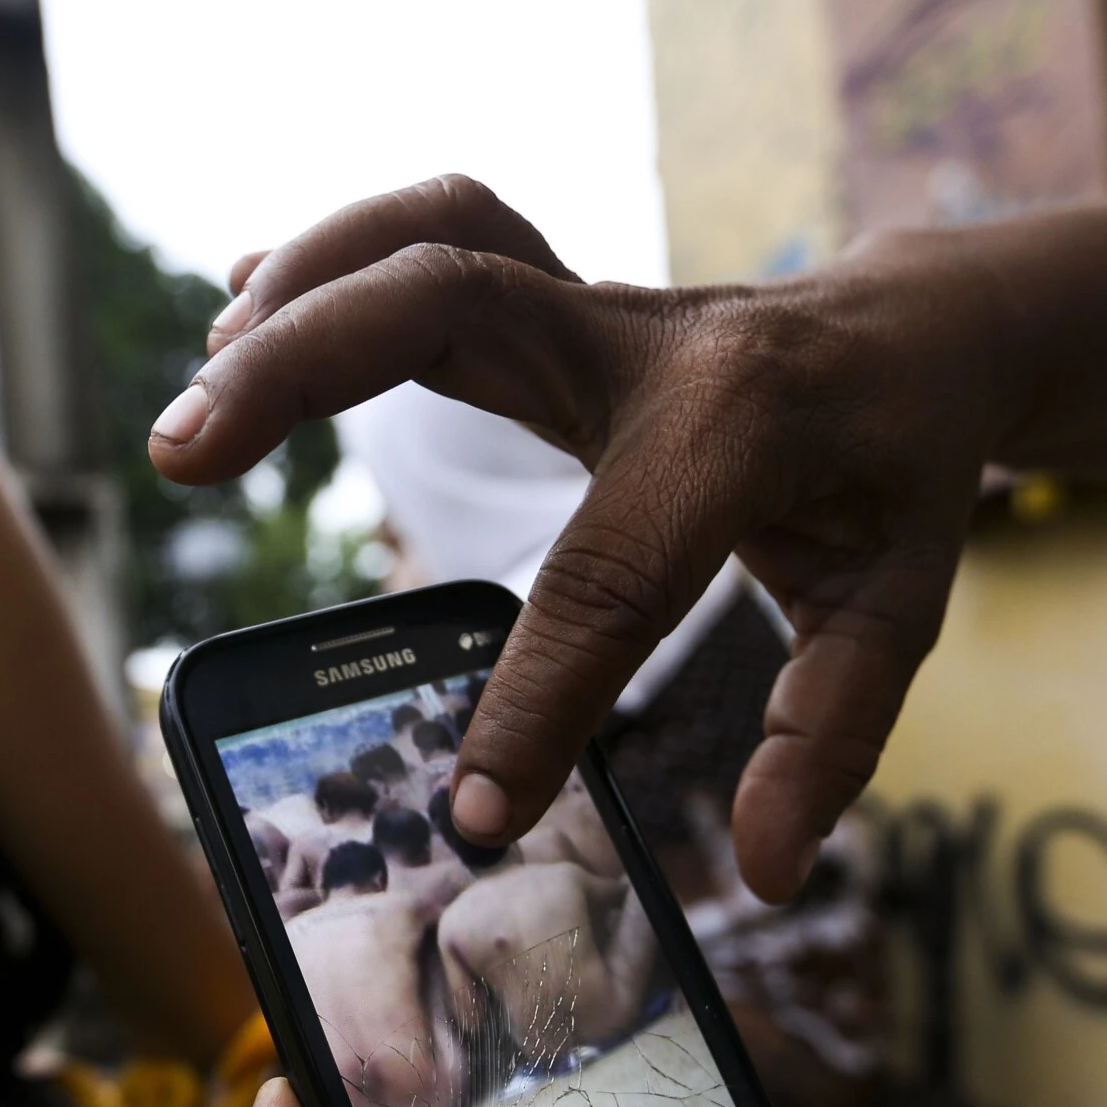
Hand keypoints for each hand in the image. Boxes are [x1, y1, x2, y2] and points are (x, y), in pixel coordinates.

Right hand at [149, 177, 1008, 899]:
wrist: (921, 332)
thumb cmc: (901, 473)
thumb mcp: (900, 608)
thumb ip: (826, 737)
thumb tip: (767, 872)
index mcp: (745, 425)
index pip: (612, 572)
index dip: (538, 703)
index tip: (474, 812)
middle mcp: (653, 340)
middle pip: (454, 299)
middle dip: (304, 364)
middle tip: (184, 454)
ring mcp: (595, 303)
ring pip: (431, 234)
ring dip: (302, 291)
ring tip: (202, 392)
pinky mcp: (554, 299)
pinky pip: (430, 242)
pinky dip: (327, 264)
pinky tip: (240, 310)